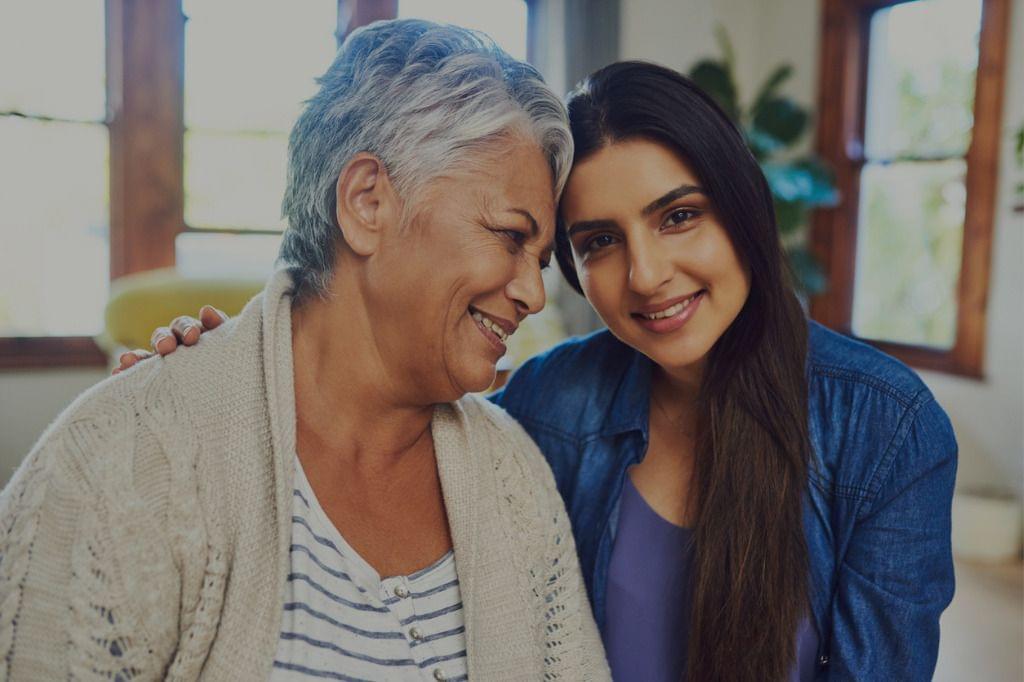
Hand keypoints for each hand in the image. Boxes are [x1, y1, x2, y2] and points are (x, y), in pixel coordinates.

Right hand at [112, 306, 227, 374]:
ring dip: (139, 355)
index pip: (192, 327)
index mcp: (201, 339)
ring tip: (128, 360)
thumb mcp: (232, 355)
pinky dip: (128, 372)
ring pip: (149, 354)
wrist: (226, 405)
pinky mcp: (154, 378)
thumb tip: (207, 310)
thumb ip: (222, 333)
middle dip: (165, 339)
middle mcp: (181, 346)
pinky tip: (117, 375)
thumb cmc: (232, 376)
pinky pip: (138, 374)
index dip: (190, 328)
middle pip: (168, 335)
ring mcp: (166, 362)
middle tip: (166, 348)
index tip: (193, 337)